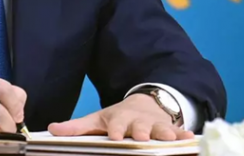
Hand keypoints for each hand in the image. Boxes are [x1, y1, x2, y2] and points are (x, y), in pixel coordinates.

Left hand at [48, 94, 193, 140]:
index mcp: (120, 119)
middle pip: (141, 127)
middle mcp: (139, 122)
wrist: (145, 104)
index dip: (117, 130)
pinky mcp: (170, 129)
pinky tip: (191, 139)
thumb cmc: (118, 117)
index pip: (117, 125)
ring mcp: (156, 125)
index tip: (115, 136)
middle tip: (142, 138)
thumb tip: (52, 130)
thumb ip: (76, 127)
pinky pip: (179, 133)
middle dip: (141, 132)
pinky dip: (184, 136)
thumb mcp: (97, 120)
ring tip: (168, 140)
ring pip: (161, 130)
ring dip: (165, 134)